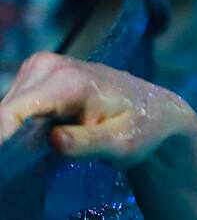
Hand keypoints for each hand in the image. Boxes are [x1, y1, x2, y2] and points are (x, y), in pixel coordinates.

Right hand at [0, 52, 195, 169]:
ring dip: (17, 129)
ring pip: (7, 107)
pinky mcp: (39, 72)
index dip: (4, 139)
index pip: (12, 112)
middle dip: (12, 137)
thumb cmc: (141, 129)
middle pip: (5, 111)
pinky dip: (22, 122)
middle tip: (42, 154)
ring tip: (52, 141)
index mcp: (70, 81)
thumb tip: (56, 140)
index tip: (10, 160)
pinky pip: (14, 103)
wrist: (154, 110)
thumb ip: (88, 143)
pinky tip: (47, 131)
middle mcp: (51, 65)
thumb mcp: (121, 144)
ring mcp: (42, 65)